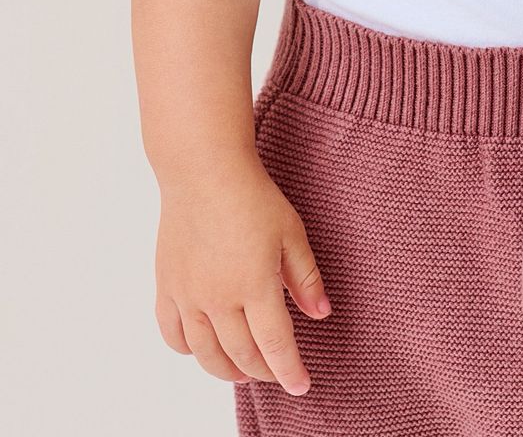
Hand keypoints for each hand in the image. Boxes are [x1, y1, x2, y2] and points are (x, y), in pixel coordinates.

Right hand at [153, 155, 332, 396]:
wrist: (203, 171)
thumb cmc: (252, 196)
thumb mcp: (291, 232)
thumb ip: (306, 278)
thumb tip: (321, 314)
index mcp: (254, 285)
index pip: (276, 345)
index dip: (290, 371)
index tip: (301, 385)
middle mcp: (218, 299)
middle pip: (242, 355)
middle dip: (262, 371)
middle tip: (276, 372)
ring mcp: (188, 296)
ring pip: (206, 354)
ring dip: (226, 370)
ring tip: (243, 370)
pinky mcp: (166, 287)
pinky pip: (172, 335)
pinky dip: (188, 349)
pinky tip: (202, 347)